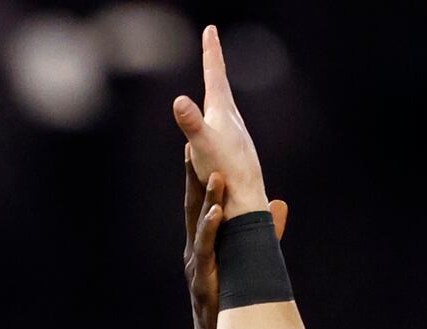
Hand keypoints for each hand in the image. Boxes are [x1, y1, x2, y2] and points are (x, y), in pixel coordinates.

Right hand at [174, 23, 269, 218]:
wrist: (248, 202)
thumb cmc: (225, 175)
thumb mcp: (203, 146)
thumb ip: (191, 123)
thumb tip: (179, 101)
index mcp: (223, 112)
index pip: (215, 74)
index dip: (211, 51)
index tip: (210, 28)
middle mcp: (232, 120)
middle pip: (221, 85)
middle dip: (214, 65)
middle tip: (211, 45)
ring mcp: (236, 136)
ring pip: (225, 106)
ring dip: (218, 89)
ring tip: (215, 80)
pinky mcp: (237, 152)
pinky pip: (224, 126)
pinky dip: (219, 115)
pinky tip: (220, 126)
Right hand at [185, 157, 288, 328]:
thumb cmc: (234, 299)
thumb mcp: (250, 259)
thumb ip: (263, 232)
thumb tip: (280, 204)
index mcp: (205, 242)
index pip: (200, 203)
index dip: (198, 177)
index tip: (196, 148)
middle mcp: (196, 248)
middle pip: (192, 206)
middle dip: (192, 178)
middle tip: (191, 147)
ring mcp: (197, 263)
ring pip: (198, 224)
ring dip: (207, 199)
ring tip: (215, 175)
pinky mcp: (202, 278)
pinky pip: (206, 247)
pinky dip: (210, 228)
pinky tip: (216, 212)